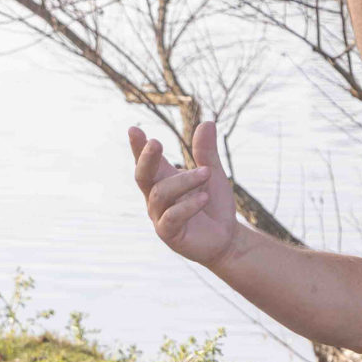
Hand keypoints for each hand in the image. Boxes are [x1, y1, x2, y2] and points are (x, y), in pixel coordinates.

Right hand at [130, 121, 243, 268]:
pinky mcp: (169, 234)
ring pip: (161, 194)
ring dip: (184, 181)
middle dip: (146, 158)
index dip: (138, 147)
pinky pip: (171, 218)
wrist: (227, 238)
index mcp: (164, 180)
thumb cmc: (214, 205)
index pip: (147, 162)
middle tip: (156, 142)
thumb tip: (207, 122)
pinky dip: (187, 206)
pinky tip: (203, 198)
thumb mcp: (212, 175)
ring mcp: (160, 216)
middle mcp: (157, 197)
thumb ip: (206, 152)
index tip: (133, 129)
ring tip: (207, 173)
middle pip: (142, 176)